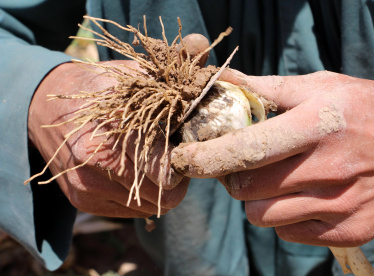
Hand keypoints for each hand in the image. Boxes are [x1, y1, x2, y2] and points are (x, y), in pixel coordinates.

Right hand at [28, 34, 209, 217]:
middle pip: (164, 195)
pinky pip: (131, 212)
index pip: (166, 169)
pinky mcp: (81, 201)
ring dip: (161, 189)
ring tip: (156, 161)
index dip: (186, 162)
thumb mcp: (136, 73)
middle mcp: (97, 160)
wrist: (46, 107)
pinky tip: (136, 171)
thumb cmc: (100, 88)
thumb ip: (177, 71)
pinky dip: (142, 195)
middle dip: (178, 177)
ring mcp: (87, 185)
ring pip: (151, 206)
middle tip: (176, 156)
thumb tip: (218, 62)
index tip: (189, 148)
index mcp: (115, 125)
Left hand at [171, 70, 373, 245]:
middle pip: (245, 189)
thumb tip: (227, 82)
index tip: (188, 159)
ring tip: (271, 180)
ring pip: (262, 215)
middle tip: (238, 165)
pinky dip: (282, 215)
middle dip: (230, 178)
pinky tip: (298, 196)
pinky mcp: (349, 229)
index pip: (246, 148)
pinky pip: (288, 231)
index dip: (207, 157)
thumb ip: (271, 88)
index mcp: (318, 124)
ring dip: (255, 198)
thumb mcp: (325, 86)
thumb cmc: (371, 110)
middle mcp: (328, 168)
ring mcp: (339, 204)